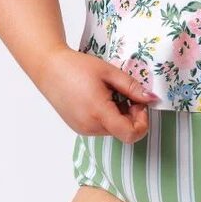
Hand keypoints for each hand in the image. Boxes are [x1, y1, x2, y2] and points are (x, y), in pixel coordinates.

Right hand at [36, 45, 160, 143]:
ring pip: (113, 129)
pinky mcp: (78, 127)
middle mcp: (90, 126)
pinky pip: (101, 127)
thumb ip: (132, 87)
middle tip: (127, 93)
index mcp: (99, 112)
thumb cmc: (77, 67)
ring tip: (111, 93)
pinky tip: (101, 98)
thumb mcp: (109, 72)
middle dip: (132, 115)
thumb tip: (151, 99)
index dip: (142, 122)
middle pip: (123, 131)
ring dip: (120, 115)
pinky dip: (108, 116)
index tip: (140, 104)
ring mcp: (83, 129)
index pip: (130, 134)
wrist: (49, 68)